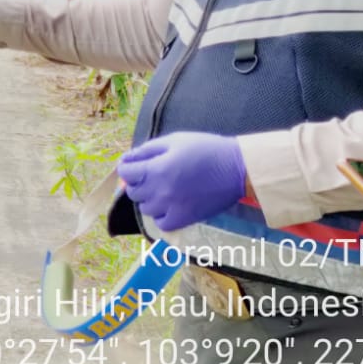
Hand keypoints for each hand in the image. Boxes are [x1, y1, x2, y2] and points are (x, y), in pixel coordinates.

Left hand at [117, 132, 246, 231]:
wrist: (237, 168)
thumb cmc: (206, 149)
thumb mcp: (174, 140)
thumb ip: (147, 150)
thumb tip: (127, 159)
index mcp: (156, 168)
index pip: (125, 172)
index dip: (127, 166)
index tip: (134, 164)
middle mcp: (160, 190)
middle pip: (133, 191)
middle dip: (138, 181)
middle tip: (153, 174)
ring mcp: (171, 207)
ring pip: (145, 208)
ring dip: (149, 198)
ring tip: (164, 189)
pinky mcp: (184, 219)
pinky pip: (161, 223)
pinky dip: (161, 215)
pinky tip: (170, 205)